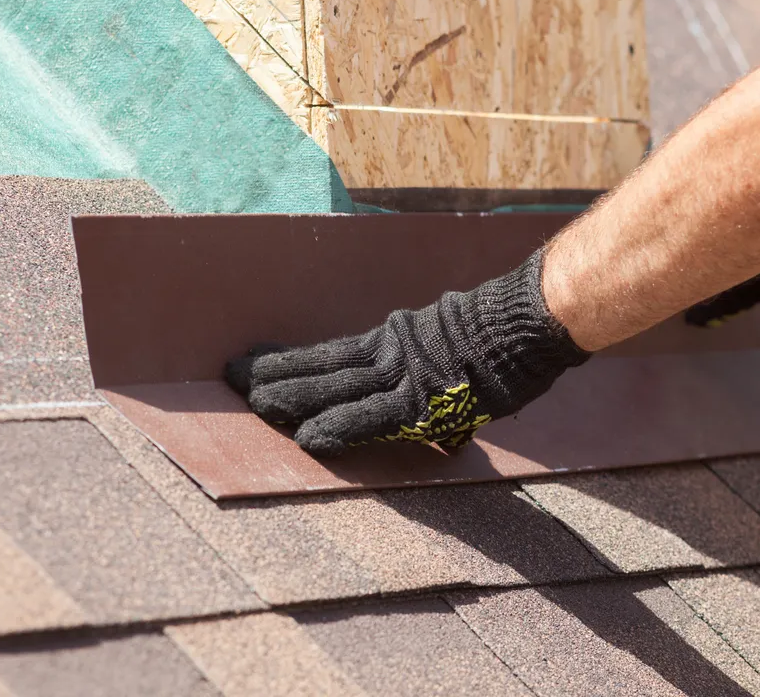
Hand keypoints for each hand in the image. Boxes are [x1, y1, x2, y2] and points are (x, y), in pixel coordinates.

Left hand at [226, 250, 589, 456]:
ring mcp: (403, 374)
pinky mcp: (422, 399)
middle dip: (276, 373)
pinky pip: (372, 417)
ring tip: (253, 404)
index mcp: (395, 340)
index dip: (291, 360)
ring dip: (293, 398)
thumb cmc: (501, 335)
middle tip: (231, 377)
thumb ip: (430, 367)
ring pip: (337, 387)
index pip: (331, 353)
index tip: (253, 364)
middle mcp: (390, 352)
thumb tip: (432, 405)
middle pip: (322, 364)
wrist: (528, 322)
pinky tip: (307, 436)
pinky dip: (338, 426)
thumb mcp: (452, 344)